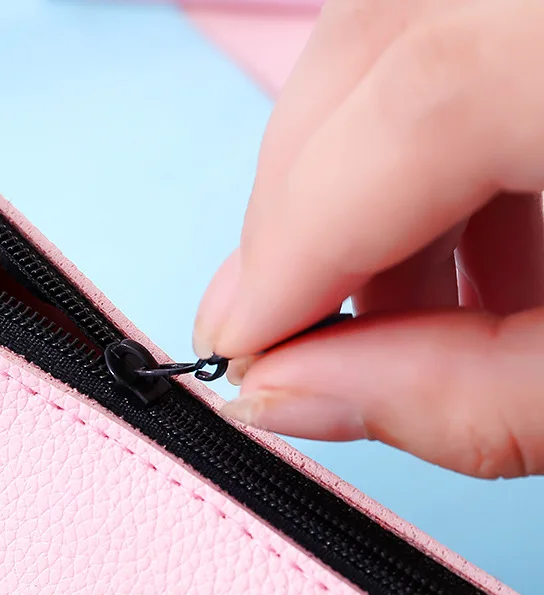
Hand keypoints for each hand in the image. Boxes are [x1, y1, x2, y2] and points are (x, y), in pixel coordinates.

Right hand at [193, 0, 543, 477]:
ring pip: (396, 35)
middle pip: (380, 44)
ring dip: (356, 182)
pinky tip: (460, 236)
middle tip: (285, 331)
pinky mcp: (523, 25)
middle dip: (298, 206)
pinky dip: (412, 145)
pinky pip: (445, 37)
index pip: (428, 98)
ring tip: (399, 302)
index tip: (238, 344)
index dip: (299, 233)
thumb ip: (456, 399)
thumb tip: (281, 394)